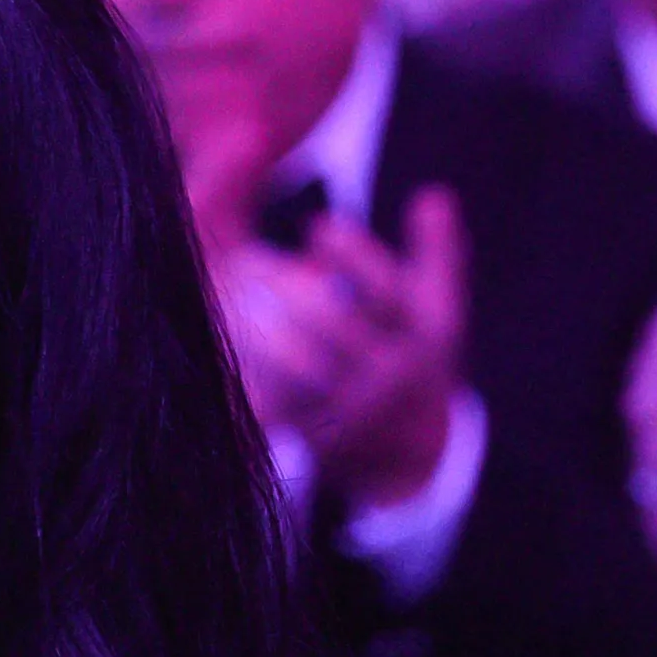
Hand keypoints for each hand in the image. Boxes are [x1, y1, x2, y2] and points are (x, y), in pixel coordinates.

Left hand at [232, 191, 464, 507]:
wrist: (406, 460)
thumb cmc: (415, 361)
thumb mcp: (437, 311)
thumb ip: (437, 252)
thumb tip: (433, 197)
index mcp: (420, 339)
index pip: (389, 295)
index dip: (354, 257)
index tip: (315, 226)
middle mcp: (386, 379)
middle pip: (332, 327)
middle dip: (284, 288)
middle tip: (244, 257)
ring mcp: (346, 413)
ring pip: (294, 367)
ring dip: (254, 327)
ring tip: (227, 293)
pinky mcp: (308, 437)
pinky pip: (271, 401)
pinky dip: (243, 369)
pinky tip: (219, 340)